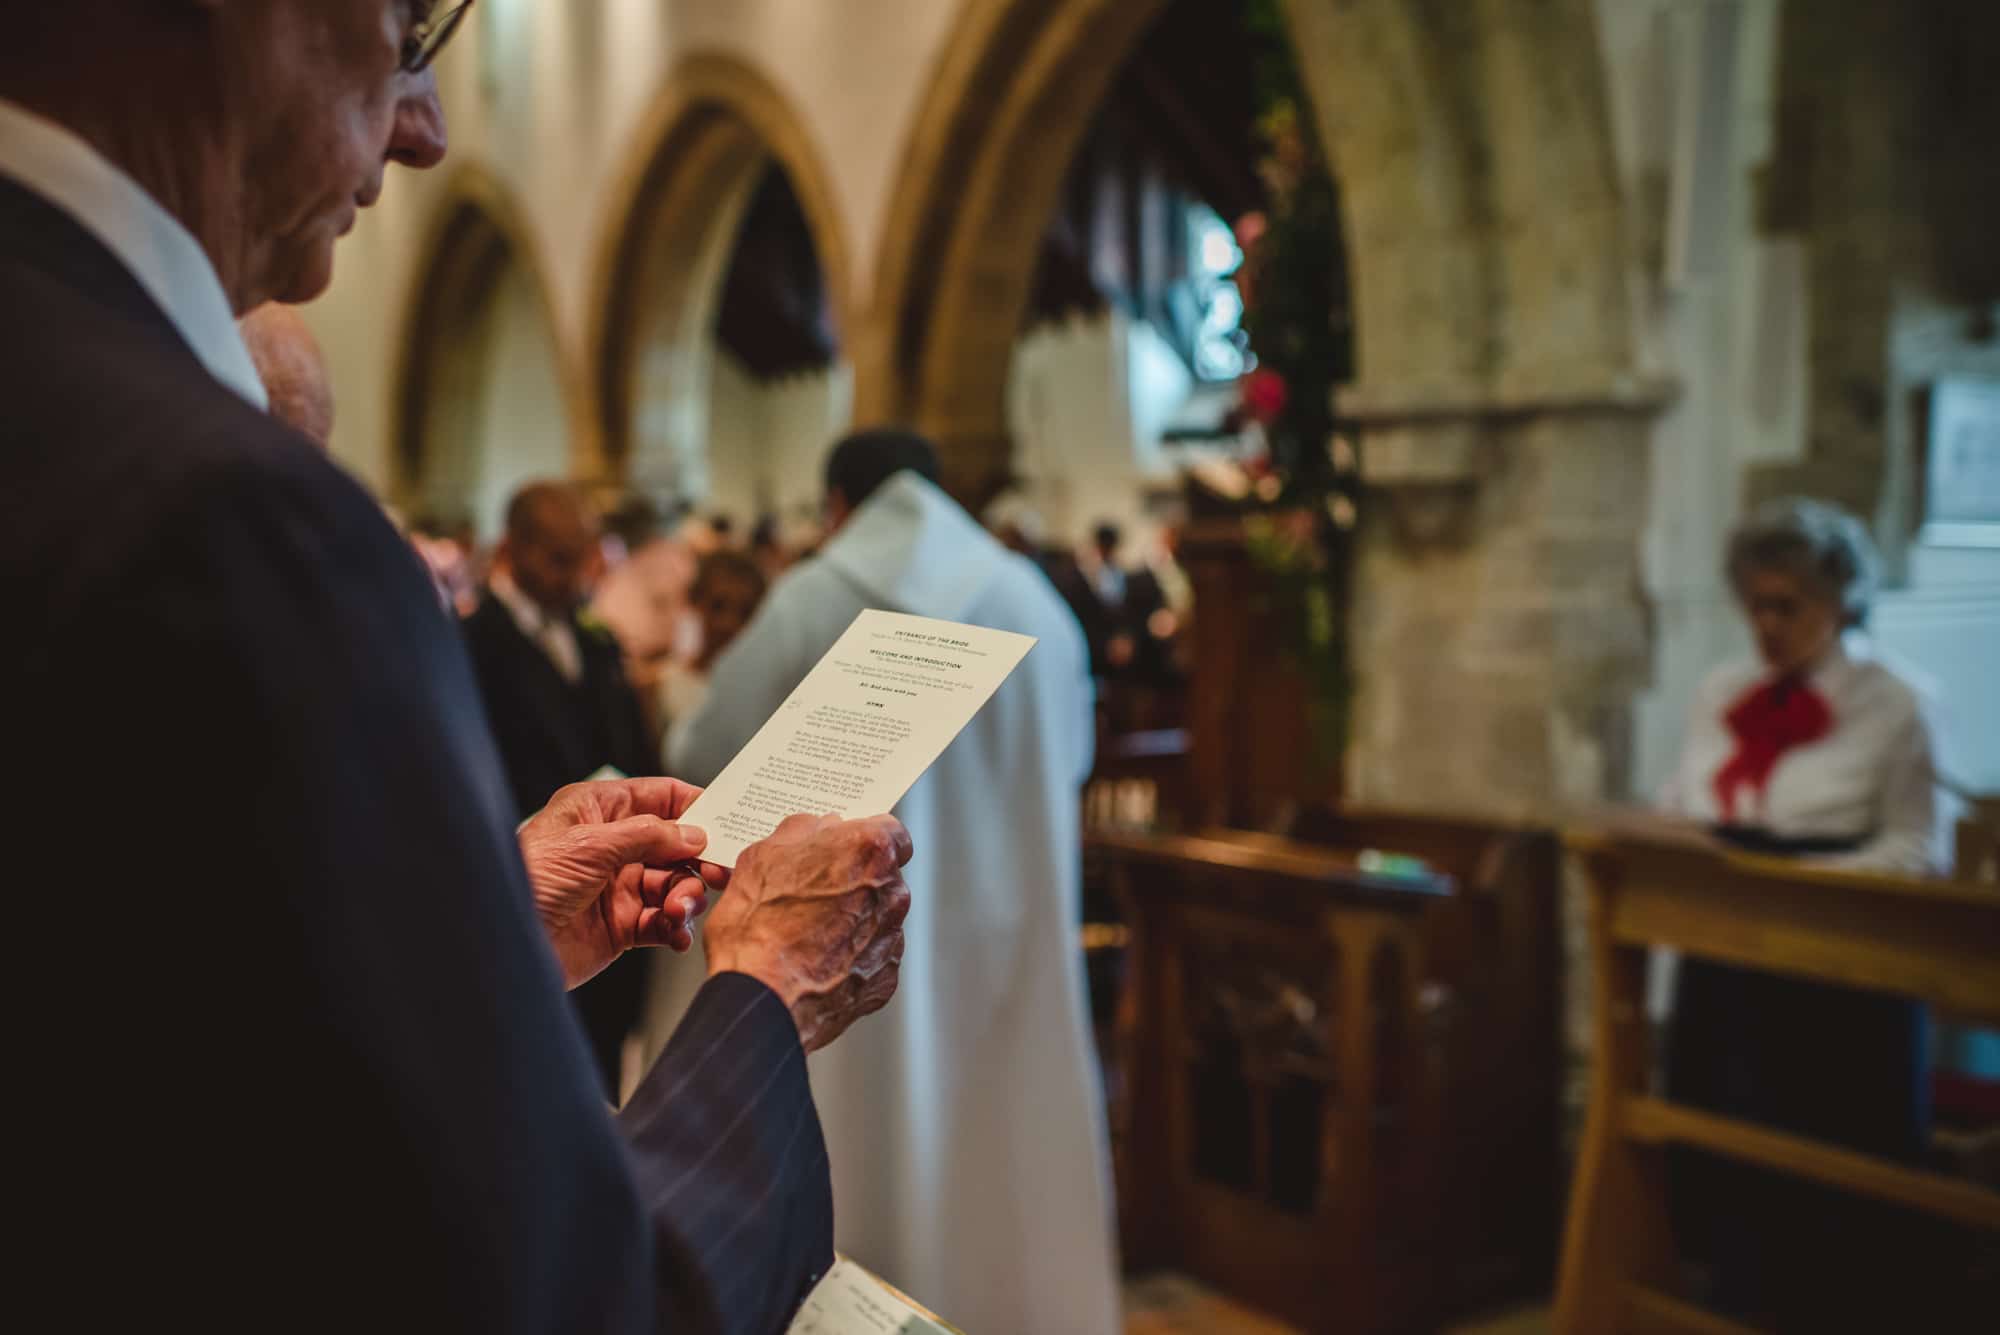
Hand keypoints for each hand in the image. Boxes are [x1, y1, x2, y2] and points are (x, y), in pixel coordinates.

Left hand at [518, 778, 729, 988]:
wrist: (504, 946)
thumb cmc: (529, 882)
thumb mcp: (588, 846)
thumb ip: (647, 835)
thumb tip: (694, 833)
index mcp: (599, 812)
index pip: (659, 797)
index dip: (695, 805)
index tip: (728, 819)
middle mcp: (612, 847)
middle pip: (675, 845)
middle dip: (697, 860)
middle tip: (717, 874)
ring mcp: (618, 887)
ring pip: (673, 885)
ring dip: (686, 898)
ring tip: (679, 911)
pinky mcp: (621, 926)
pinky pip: (662, 922)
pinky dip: (676, 929)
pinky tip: (676, 935)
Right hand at [703, 813, 913, 1052]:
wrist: (761, 998)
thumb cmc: (757, 926)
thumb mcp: (762, 855)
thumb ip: (803, 831)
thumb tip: (819, 828)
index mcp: (869, 851)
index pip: (889, 831)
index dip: (864, 838)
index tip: (844, 847)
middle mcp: (891, 892)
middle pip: (883, 876)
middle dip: (855, 880)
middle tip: (814, 892)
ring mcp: (891, 938)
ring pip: (877, 917)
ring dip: (852, 919)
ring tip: (807, 933)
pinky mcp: (884, 978)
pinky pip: (871, 956)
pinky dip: (851, 956)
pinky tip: (816, 961)